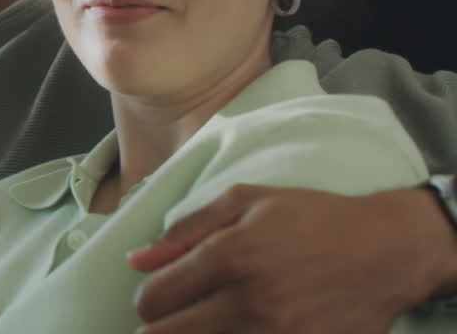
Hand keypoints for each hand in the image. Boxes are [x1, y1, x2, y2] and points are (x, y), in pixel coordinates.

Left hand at [126, 184, 456, 333]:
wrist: (387, 250)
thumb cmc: (311, 218)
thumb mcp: (244, 201)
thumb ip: (184, 230)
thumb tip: (136, 260)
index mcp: (229, 256)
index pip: (152, 300)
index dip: (148, 300)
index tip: (160, 296)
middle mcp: (250, 300)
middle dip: (161, 328)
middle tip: (176, 317)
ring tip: (204, 323)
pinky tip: (235, 330)